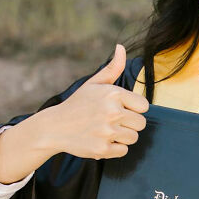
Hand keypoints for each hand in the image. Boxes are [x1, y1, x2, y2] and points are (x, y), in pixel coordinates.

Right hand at [44, 43, 148, 159]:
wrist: (54, 127)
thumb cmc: (78, 104)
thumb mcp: (94, 84)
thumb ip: (113, 68)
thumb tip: (121, 47)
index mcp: (113, 94)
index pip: (143, 106)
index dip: (134, 109)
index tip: (121, 109)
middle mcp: (112, 112)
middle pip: (140, 124)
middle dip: (129, 124)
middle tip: (112, 122)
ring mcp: (107, 131)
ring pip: (133, 138)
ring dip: (122, 137)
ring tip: (106, 130)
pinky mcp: (102, 149)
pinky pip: (123, 151)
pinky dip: (114, 149)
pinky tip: (101, 140)